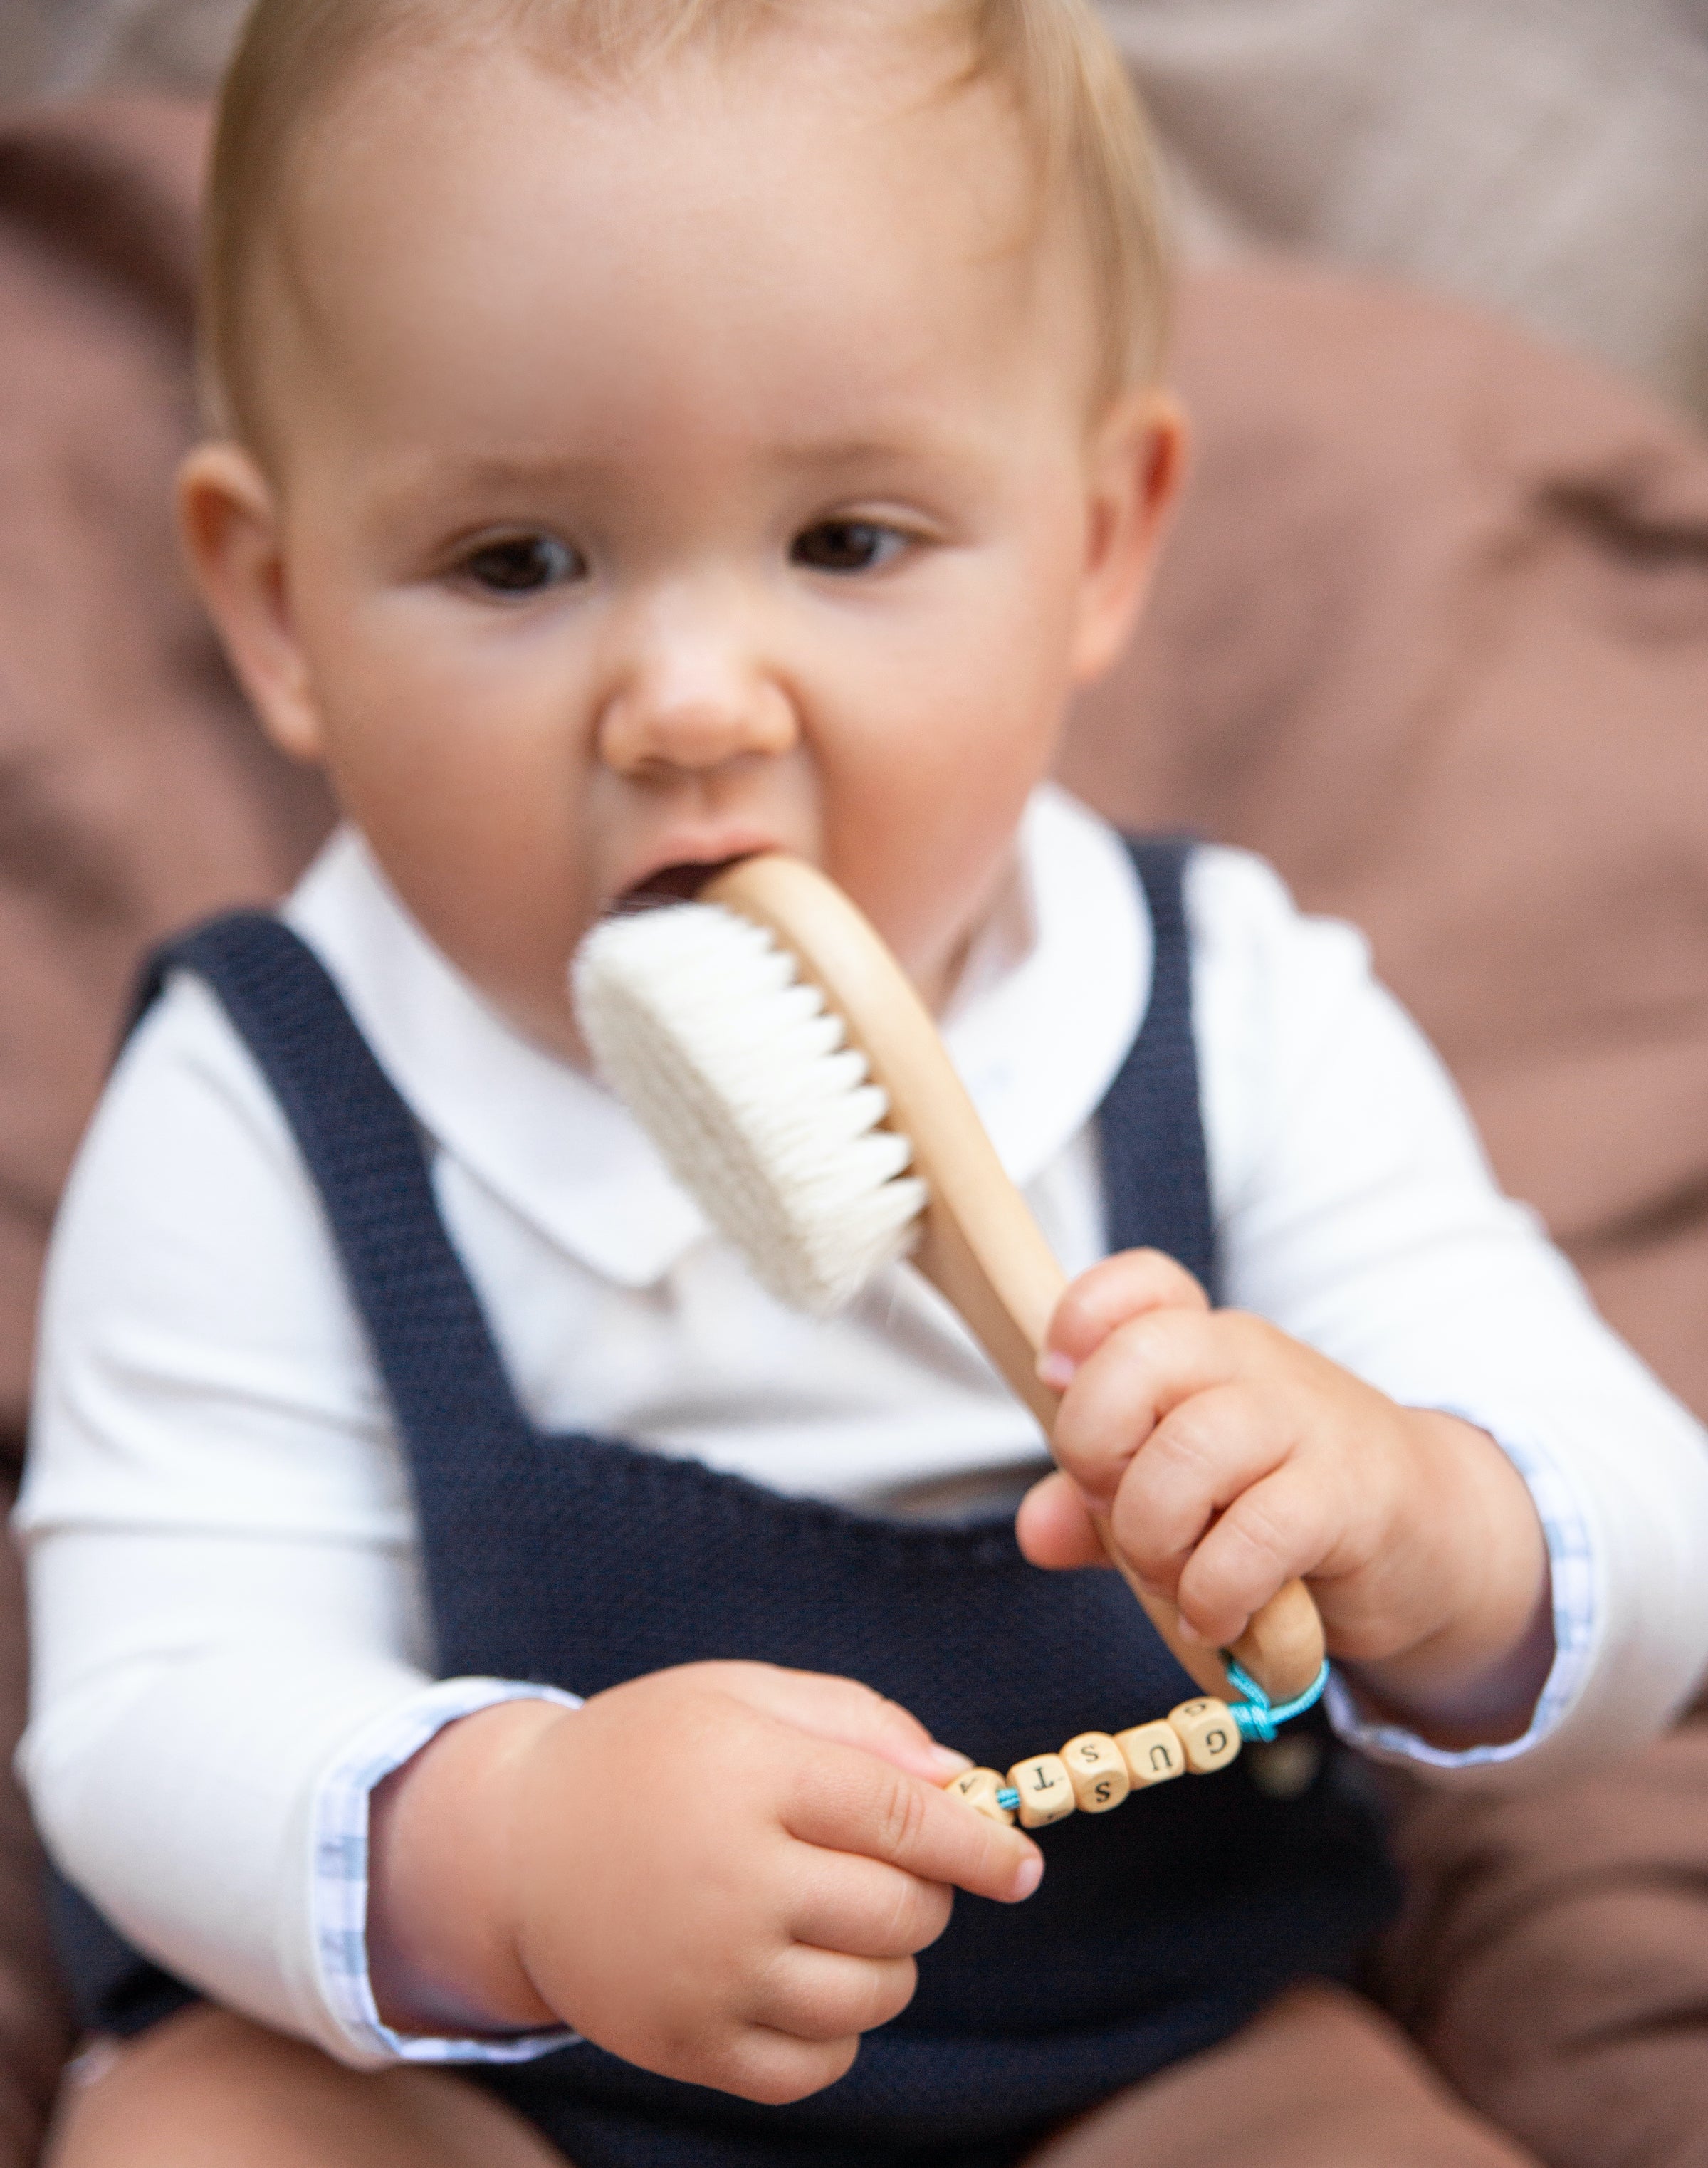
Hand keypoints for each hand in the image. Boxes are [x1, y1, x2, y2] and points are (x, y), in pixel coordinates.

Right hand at [368, 1662, 1040, 2101]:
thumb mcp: (742, 1695)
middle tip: (892, 1867)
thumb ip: (859, 1722)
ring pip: (874, 1993)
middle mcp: (733, 1879)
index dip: (979, 1844)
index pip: (905, 1817)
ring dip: (886, 1959)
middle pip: (902, 1911)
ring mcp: (709, 1974)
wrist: (516, 1847)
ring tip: (835, 1916)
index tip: (1020, 1863)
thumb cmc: (650, 1753)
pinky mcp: (689, 2045)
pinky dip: (836, 2029)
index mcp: (752, 1776)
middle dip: (926, 1891)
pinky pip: (819, 2064)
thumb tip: (961, 1782)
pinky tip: (802, 1974)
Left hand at [1015, 1250, 1551, 1740]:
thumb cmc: (1281, 1504)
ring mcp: (1304, 1420)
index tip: (1060, 1384)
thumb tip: (1037, 1533)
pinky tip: (1221, 1618)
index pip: (1137, 1285)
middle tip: (1120, 1513)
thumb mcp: (1180, 1495)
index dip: (1080, 1324)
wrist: (1433, 1538)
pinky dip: (1214, 1593)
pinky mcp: (1348, 1495)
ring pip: (1188, 1453)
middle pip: (1138, 1360)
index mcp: (1202, 1342)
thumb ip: (1099, 1506)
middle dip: (1097, 1451)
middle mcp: (1250, 1361)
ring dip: (1154, 1539)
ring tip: (1174, 1581)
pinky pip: (1252, 1538)